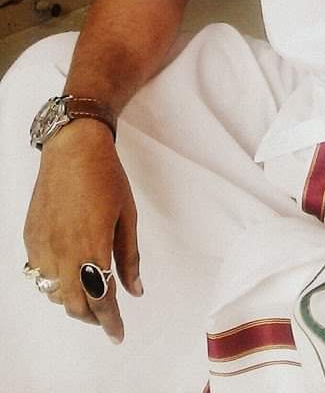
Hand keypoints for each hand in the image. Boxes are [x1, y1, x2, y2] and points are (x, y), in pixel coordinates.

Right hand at [24, 120, 141, 343]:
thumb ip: (129, 256)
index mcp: (92, 248)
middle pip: (75, 304)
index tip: (118, 334)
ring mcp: (43, 247)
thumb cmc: (106, 177)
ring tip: (91, 292)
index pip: (102, 299)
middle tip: (108, 316)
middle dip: (93, 316)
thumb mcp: (127, 215)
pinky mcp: (30, 238)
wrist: (72, 149)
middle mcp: (63, 253)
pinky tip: (69, 271)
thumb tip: (135, 289)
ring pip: (54, 293)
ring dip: (74, 300)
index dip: (110, 321)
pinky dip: (55, 282)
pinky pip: (39, 274)